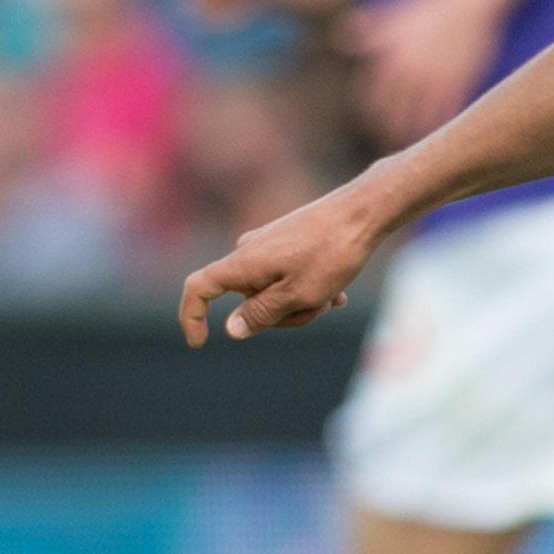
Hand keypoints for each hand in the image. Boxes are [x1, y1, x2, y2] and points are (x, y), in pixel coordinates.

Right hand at [178, 180, 391, 343]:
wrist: (362, 211)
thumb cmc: (331, 253)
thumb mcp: (297, 295)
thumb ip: (261, 314)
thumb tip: (232, 329)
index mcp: (243, 263)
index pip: (199, 288)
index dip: (191, 316)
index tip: (198, 342)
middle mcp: (248, 251)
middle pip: (248, 301)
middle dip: (281, 316)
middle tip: (318, 307)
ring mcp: (267, 246)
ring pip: (273, 292)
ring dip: (302, 304)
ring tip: (333, 294)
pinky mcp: (286, 243)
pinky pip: (287, 278)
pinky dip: (309, 289)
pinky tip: (337, 291)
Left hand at [345, 0, 501, 144]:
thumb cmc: (428, 6)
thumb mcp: (394, 14)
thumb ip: (368, 31)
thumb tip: (341, 37)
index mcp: (392, 59)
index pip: (375, 98)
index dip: (374, 114)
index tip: (375, 123)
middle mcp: (410, 72)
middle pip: (395, 114)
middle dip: (392, 128)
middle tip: (392, 141)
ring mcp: (435, 78)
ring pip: (420, 118)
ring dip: (415, 132)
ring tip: (414, 143)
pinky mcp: (459, 82)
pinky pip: (446, 112)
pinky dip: (441, 123)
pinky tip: (440, 129)